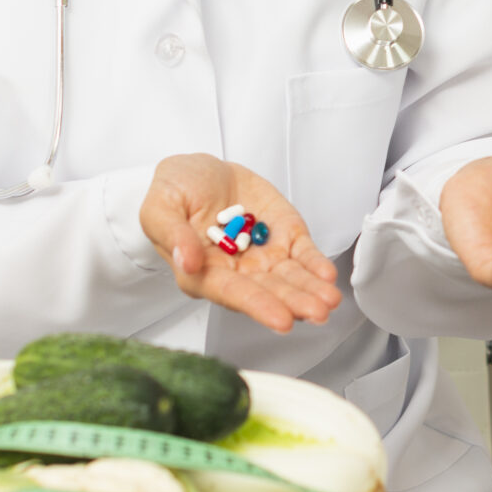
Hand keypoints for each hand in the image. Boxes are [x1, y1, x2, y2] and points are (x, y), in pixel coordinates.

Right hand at [140, 154, 341, 332]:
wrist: (198, 171)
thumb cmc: (174, 192)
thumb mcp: (160, 207)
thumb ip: (172, 234)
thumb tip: (187, 262)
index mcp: (203, 273)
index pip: (233, 294)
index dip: (259, 306)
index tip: (282, 319)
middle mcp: (236, 272)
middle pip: (269, 292)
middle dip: (295, 303)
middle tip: (318, 311)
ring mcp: (262, 256)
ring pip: (290, 278)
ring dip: (311, 290)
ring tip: (330, 299)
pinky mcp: (282, 236)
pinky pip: (302, 254)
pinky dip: (315, 264)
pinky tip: (327, 274)